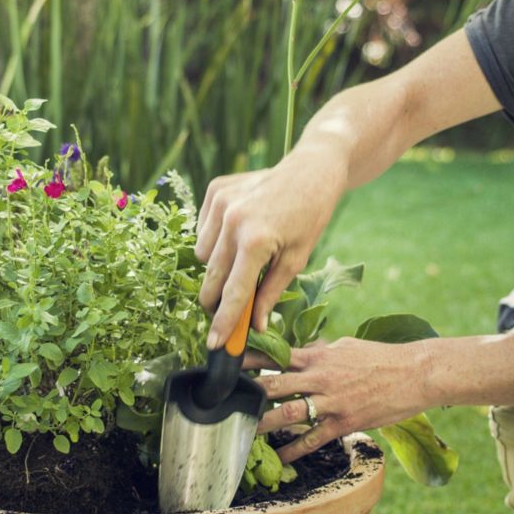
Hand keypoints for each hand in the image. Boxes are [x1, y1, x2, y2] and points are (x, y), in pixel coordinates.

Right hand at [195, 147, 344, 348]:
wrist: (311, 168)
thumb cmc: (310, 216)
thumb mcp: (297, 259)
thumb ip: (271, 293)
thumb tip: (256, 326)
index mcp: (257, 240)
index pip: (234, 293)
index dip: (224, 322)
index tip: (216, 345)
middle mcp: (233, 220)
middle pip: (212, 277)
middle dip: (216, 299)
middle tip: (226, 310)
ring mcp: (220, 203)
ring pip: (202, 256)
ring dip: (217, 266)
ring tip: (243, 256)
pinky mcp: (215, 190)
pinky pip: (203, 231)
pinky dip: (214, 240)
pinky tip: (237, 232)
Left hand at [245, 337, 432, 462]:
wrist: (416, 374)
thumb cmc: (381, 357)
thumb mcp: (346, 347)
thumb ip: (319, 351)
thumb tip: (300, 350)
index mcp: (318, 357)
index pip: (275, 354)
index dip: (250, 358)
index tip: (229, 361)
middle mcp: (320, 378)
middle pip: (275, 384)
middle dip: (248, 392)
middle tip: (225, 399)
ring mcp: (332, 402)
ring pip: (289, 413)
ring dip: (264, 423)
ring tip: (243, 430)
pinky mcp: (345, 422)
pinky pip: (314, 438)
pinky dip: (295, 450)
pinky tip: (281, 458)